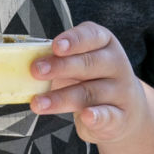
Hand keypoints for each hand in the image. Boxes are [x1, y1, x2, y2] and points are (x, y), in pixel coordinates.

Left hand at [29, 22, 148, 144]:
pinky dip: (96, 116)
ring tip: (38, 104)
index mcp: (105, 44)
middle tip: (36, 71)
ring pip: (90, 92)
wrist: (126, 111)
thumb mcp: (80, 65)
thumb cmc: (94, 81)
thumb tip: (28, 65)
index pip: (91, 36)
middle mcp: (116, 65)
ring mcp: (120, 92)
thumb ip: (60, 61)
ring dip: (61, 98)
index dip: (73, 40)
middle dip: (61, 67)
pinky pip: (108, 116)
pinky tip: (86, 116)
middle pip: (89, 63)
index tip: (55, 46)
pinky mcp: (120, 117)